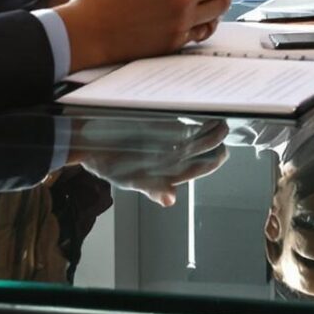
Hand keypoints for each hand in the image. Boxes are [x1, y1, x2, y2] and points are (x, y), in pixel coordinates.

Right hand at [68, 118, 231, 206]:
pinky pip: (185, 123)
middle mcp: (172, 157)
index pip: (198, 168)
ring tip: (219, 120)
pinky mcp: (163, 125)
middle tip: (223, 129)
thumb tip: (170, 200)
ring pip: (197, 136)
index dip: (211, 162)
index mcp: (168, 173)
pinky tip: (203, 113)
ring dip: (210, 129)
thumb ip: (151, 188)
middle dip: (215, 141)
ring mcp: (169, 141)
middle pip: (202, 150)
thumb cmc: (108, 164)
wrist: (89, 142)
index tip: (221, 153)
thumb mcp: (128, 179)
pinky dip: (195, 118)